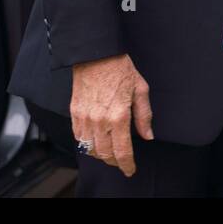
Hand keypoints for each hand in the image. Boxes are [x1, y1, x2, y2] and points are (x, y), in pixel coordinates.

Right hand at [70, 53, 153, 175]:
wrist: (96, 54)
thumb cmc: (120, 69)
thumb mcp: (140, 89)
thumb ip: (144, 115)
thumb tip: (147, 136)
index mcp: (119, 116)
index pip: (122, 151)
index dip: (127, 164)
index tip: (131, 170)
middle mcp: (99, 121)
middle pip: (105, 154)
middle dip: (115, 162)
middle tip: (122, 162)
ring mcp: (85, 118)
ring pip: (90, 148)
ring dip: (101, 155)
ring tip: (110, 153)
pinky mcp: (74, 113)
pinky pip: (79, 137)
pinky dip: (87, 144)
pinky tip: (95, 141)